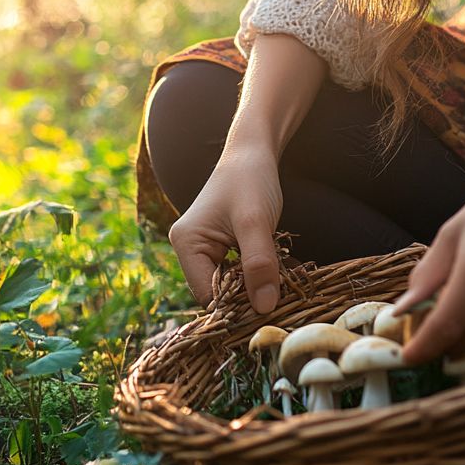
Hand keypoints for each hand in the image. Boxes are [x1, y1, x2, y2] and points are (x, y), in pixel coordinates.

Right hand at [169, 147, 282, 312]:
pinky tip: (272, 274)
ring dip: (252, 288)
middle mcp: (188, 250)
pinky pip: (235, 274)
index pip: (207, 295)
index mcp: (186, 244)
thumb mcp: (256, 223)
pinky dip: (254, 277)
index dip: (236, 307)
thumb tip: (264, 309)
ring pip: (228, 286)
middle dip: (246, 298)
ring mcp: (202, 250)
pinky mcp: (219, 248)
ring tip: (278, 287)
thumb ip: (259, 265)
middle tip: (279, 301)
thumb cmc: (250, 180)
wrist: (253, 153)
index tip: (268, 311)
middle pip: (216, 293)